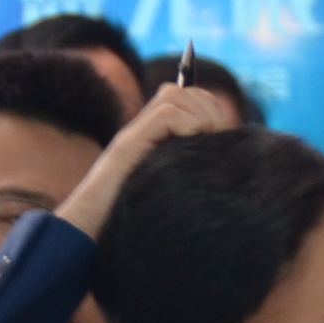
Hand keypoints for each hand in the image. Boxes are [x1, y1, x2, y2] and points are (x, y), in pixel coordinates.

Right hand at [54, 82, 239, 240]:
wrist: (93, 229)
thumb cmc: (136, 216)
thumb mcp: (174, 184)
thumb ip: (194, 163)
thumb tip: (230, 153)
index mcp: (157, 135)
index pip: (193, 98)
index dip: (213, 112)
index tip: (222, 140)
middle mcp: (144, 128)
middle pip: (187, 93)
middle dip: (212, 113)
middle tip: (217, 144)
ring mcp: (134, 133)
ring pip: (177, 96)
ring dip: (201, 119)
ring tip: (203, 146)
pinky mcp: (128, 144)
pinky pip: (168, 114)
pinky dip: (186, 126)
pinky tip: (186, 150)